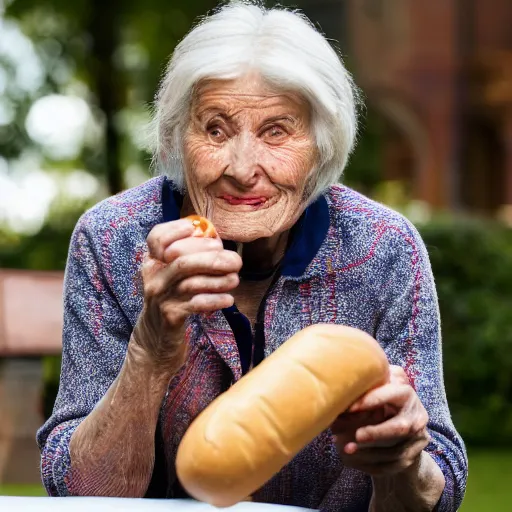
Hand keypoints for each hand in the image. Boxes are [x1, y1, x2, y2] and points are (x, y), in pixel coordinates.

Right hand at [131, 218, 241, 370]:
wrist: (155, 339)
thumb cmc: (172, 300)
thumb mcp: (172, 277)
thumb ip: (188, 258)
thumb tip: (218, 244)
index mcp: (152, 262)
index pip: (157, 237)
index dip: (177, 229)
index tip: (200, 230)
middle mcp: (153, 277)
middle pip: (182, 260)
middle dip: (213, 258)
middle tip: (235, 260)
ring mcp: (160, 297)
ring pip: (192, 282)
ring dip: (219, 280)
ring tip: (235, 279)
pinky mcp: (170, 316)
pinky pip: (196, 304)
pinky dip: (216, 300)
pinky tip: (229, 300)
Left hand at [331, 365, 429, 475]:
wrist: (399, 422)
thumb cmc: (379, 399)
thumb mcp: (376, 388)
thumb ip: (365, 387)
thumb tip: (340, 391)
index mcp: (406, 394)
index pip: (391, 394)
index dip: (371, 400)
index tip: (350, 407)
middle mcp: (416, 416)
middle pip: (399, 427)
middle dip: (376, 433)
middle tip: (357, 435)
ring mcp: (417, 438)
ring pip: (395, 450)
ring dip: (369, 452)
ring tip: (346, 449)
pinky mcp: (412, 456)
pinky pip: (393, 465)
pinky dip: (372, 465)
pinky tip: (354, 461)